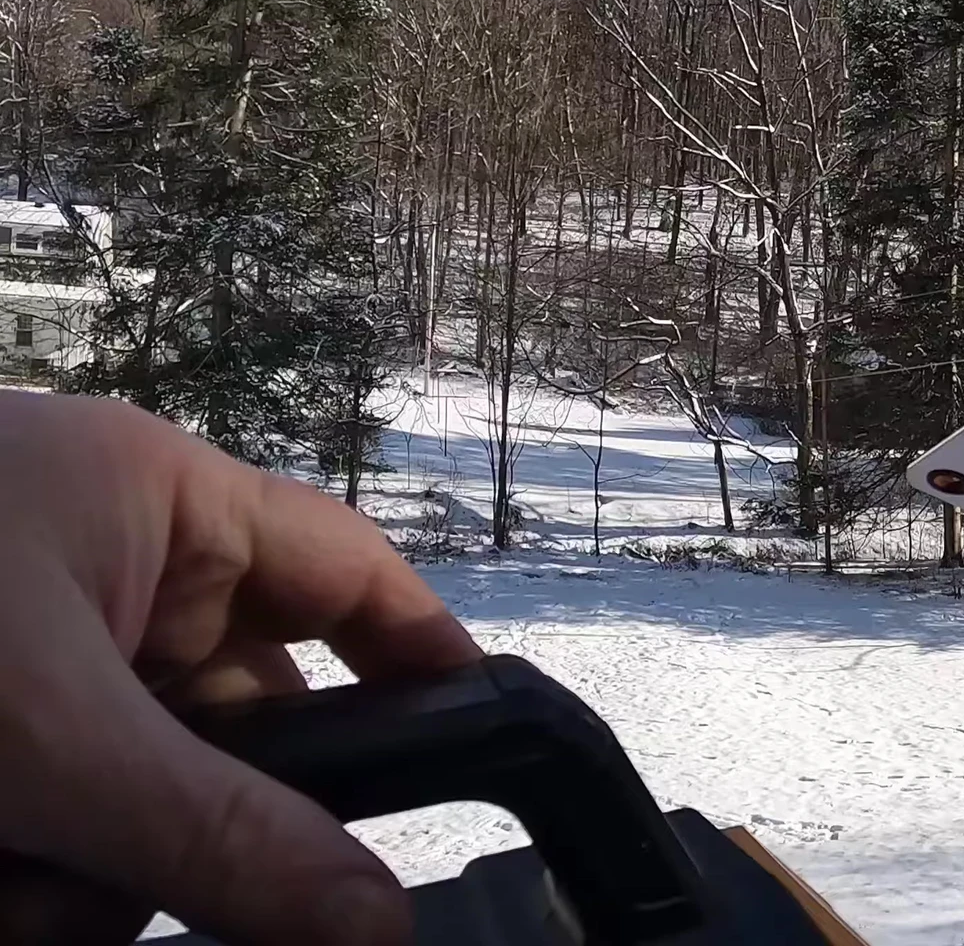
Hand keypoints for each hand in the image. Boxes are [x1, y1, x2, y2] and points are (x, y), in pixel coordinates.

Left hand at [0, 392, 478, 944]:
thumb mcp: (48, 734)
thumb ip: (215, 830)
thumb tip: (377, 919)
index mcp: (155, 501)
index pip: (344, 569)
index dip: (418, 658)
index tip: (477, 754)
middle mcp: (104, 568)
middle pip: (239, 716)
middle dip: (208, 824)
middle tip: (168, 892)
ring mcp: (31, 646)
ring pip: (137, 790)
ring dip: (91, 875)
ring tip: (20, 899)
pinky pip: (55, 813)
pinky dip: (30, 875)